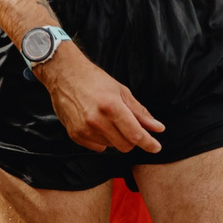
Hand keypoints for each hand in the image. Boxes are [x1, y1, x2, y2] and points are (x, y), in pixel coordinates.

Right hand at [36, 43, 163, 154]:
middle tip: (129, 126)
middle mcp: (97, 120)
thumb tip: (158, 128)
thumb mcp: (121, 91)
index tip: (156, 147)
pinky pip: (97, 147)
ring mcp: (84, 129)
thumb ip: (140, 112)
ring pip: (111, 146)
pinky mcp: (75, 135)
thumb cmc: (94, 80)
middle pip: (125, 145)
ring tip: (107, 119)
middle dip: (131, 139)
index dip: (149, 143)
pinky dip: (101, 139)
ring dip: (115, 137)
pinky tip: (96, 124)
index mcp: (111, 106)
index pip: (135, 134)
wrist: (65, 74)